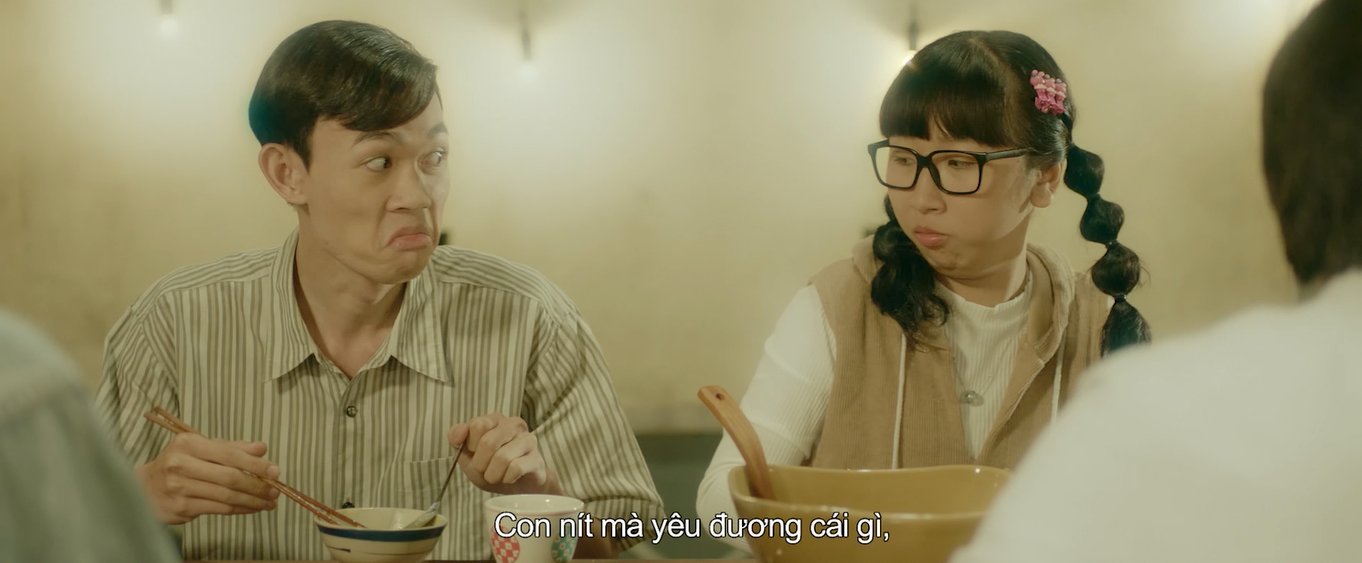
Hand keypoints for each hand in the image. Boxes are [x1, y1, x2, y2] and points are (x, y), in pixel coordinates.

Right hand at [135, 433, 280, 523]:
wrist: (144, 488)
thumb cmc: (180, 464)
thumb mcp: (202, 448)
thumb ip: (233, 448)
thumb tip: (262, 448)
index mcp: (189, 444)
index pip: (230, 455)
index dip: (255, 464)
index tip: (275, 471)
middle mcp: (181, 465)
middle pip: (230, 478)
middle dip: (257, 485)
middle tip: (275, 490)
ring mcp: (179, 488)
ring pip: (226, 496)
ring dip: (253, 500)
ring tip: (269, 501)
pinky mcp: (181, 508)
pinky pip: (219, 509)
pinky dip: (240, 509)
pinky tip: (253, 508)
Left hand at [446, 413, 559, 494]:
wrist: (518, 486)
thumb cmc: (491, 467)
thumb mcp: (467, 455)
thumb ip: (457, 440)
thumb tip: (458, 434)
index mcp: (495, 420)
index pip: (477, 425)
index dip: (470, 446)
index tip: (474, 454)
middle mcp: (513, 425)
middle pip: (488, 442)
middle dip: (481, 464)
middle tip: (484, 470)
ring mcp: (528, 440)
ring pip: (502, 457)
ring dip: (493, 474)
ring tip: (497, 476)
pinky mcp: (537, 458)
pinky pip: (516, 468)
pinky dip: (507, 478)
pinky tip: (510, 478)